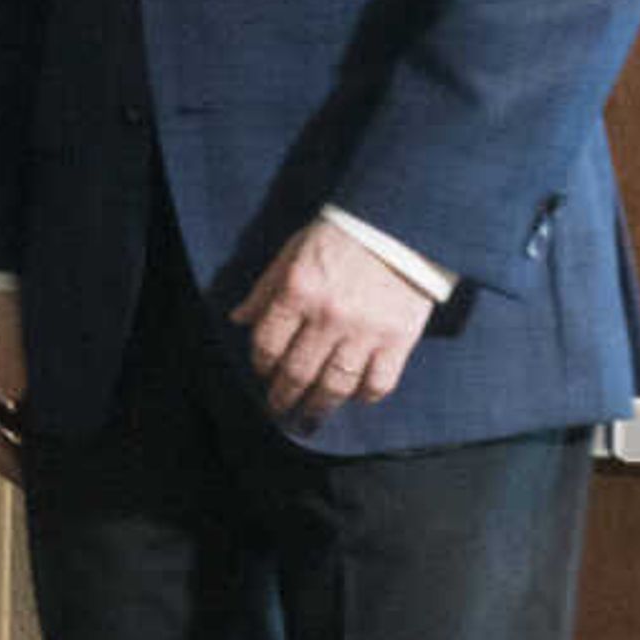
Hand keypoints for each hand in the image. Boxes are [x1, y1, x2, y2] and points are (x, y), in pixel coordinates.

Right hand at [0, 285, 29, 485]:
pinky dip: (4, 422)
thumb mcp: (6, 323)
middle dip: (3, 459)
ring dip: (4, 442)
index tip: (26, 478)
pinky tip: (25, 426)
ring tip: (32, 458)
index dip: (3, 459)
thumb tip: (17, 401)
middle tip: (32, 478)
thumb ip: (12, 362)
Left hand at [231, 218, 435, 425]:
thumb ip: (265, 289)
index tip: (263, 374)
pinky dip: (365, 396)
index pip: (267, 344)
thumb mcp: (292, 251)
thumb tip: (237, 320)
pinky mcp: (399, 338)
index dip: (260, 365)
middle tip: (278, 411)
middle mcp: (328, 315)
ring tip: (309, 417)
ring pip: (334, 384)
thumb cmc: (342, 234)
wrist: (403, 222)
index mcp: (297, 291)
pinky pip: (379, 383)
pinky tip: (355, 397)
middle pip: (296, 372)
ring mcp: (365, 330)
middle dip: (283, 397)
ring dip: (318, 407)